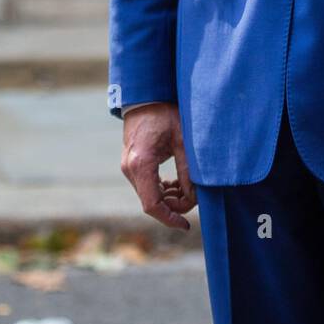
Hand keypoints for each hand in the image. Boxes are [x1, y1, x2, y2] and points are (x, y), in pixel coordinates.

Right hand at [120, 102, 196, 230]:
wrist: (145, 97)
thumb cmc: (165, 114)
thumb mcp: (183, 141)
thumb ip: (188, 171)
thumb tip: (195, 198)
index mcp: (142, 164)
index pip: (152, 205)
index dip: (170, 218)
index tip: (186, 225)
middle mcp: (130, 169)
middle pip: (151, 203)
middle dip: (173, 206)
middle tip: (194, 198)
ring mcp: (128, 167)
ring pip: (148, 196)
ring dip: (168, 198)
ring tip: (187, 188)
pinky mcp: (130, 164)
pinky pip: (145, 186)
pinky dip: (160, 190)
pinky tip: (175, 182)